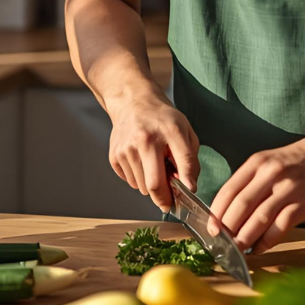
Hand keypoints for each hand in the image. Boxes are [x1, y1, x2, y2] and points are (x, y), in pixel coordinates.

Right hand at [107, 92, 199, 211]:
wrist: (132, 102)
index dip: (188, 183)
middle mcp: (145, 140)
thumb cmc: (162, 118)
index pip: (183, 162)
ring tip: (154, 167)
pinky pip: (130, 181)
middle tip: (170, 202)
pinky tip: (141, 162)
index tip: (190, 193)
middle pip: (154, 185)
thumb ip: (190, 158)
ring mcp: (127, 149)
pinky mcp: (115, 155)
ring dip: (151, 185)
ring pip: (142, 187)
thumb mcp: (184, 130)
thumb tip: (188, 186)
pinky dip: (138, 179)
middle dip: (164, 199)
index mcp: (169, 130)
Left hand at [208, 131, 304, 254]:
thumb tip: (231, 211)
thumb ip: (253, 181)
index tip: (210, 229)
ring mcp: (288, 189)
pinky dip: (266, 242)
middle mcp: (271, 174)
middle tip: (221, 244)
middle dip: (227, 230)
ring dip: (244, 239)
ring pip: (257, 219)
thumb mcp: (273, 161)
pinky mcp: (304, 203)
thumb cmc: (303, 160)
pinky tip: (260, 248)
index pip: (228, 191)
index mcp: (258, 162)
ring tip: (237, 251)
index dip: (216, 213)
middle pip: (240, 207)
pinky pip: (279, 227)